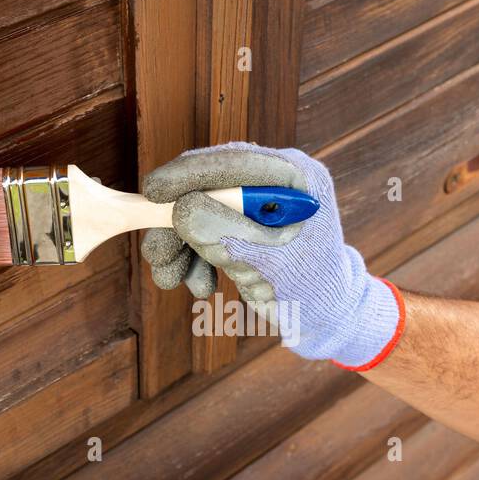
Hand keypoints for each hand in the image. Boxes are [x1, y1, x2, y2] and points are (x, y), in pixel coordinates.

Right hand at [140, 141, 403, 369]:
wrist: (326, 316)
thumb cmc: (311, 290)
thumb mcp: (269, 263)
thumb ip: (229, 234)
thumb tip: (181, 209)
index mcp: (295, 178)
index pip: (234, 163)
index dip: (189, 175)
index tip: (152, 190)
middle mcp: (275, 182)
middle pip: (209, 186)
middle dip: (178, 223)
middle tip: (156, 256)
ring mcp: (258, 202)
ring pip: (201, 210)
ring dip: (180, 245)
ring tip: (172, 279)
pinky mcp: (244, 222)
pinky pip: (206, 230)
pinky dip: (194, 256)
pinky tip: (197, 283)